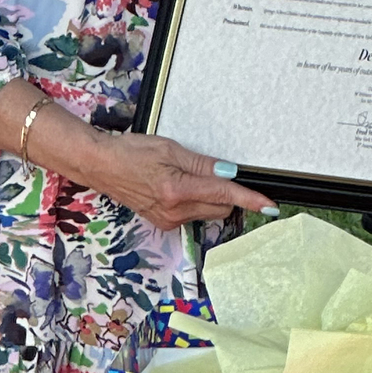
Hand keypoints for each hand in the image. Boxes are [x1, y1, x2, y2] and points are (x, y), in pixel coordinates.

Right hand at [85, 131, 271, 230]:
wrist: (101, 166)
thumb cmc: (131, 152)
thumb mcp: (170, 149)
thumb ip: (203, 164)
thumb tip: (230, 173)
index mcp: (177, 190)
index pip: (223, 195)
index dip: (250, 199)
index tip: (269, 206)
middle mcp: (174, 211)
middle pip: (220, 207)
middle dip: (226, 192)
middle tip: (211, 170)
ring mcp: (168, 220)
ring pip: (208, 212)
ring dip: (209, 197)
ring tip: (184, 175)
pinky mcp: (163, 223)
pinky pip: (193, 214)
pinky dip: (196, 201)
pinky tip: (177, 186)